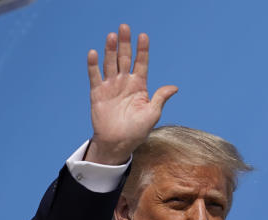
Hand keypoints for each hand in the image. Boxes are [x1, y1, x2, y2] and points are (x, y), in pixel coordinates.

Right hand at [84, 24, 177, 164]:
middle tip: (125, 27)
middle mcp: (125, 82)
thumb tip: (174, 87)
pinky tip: (94, 53)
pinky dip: (93, 65)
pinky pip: (95, 76)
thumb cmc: (137, 131)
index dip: (142, 50)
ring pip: (110, 63)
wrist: (117, 144)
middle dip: (125, 43)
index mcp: (139, 86)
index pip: (141, 63)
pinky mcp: (97, 92)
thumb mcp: (152, 115)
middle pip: (125, 58)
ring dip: (110, 50)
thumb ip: (160, 98)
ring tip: (111, 36)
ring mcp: (111, 86)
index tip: (143, 36)